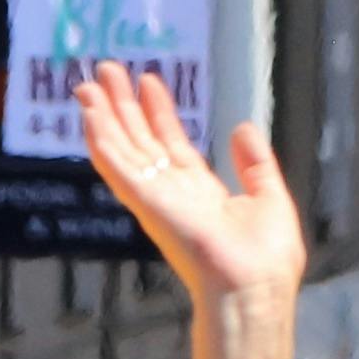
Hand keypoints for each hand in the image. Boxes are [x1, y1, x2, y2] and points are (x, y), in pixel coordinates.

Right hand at [69, 62, 304, 316]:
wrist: (252, 287)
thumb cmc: (265, 260)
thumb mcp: (269, 197)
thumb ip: (255, 163)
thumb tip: (243, 128)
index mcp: (199, 194)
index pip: (171, 145)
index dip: (159, 112)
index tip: (148, 82)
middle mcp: (171, 194)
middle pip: (140, 141)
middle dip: (123, 106)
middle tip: (108, 71)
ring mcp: (154, 198)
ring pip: (121, 148)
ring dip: (104, 115)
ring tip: (90, 82)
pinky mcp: (144, 202)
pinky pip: (116, 166)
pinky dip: (100, 138)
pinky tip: (89, 114)